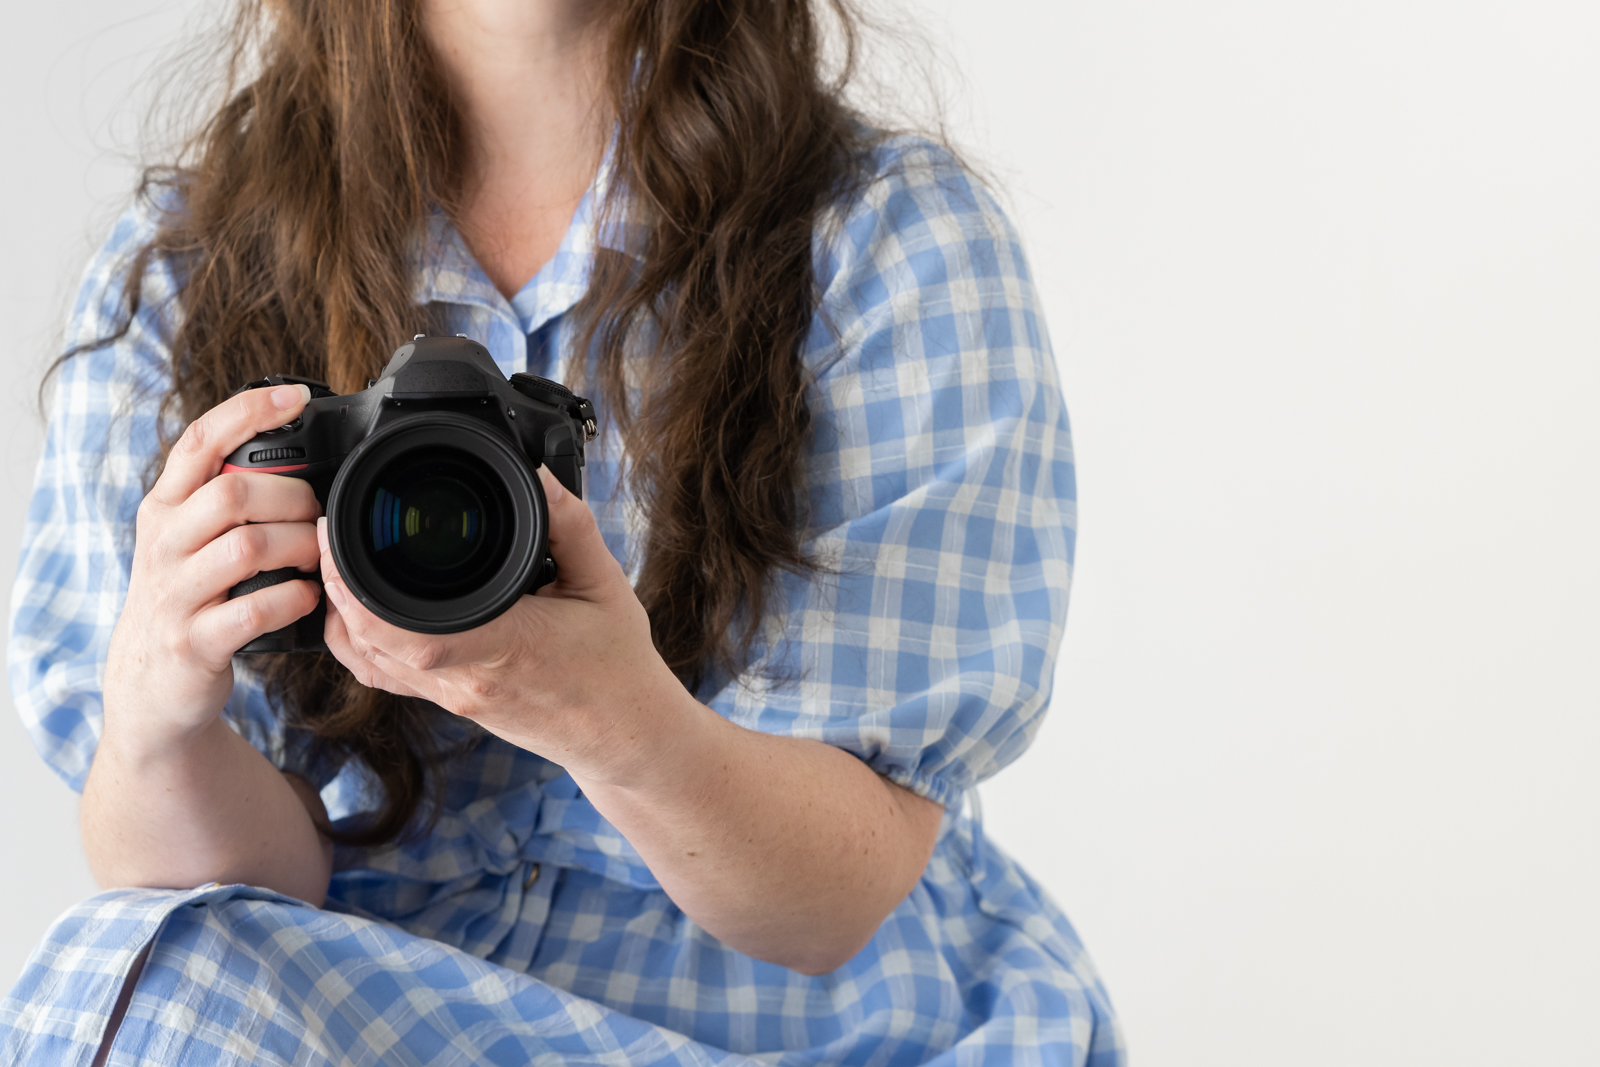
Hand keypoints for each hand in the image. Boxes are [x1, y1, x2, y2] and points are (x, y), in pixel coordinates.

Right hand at [103, 383, 322, 749]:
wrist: (149, 685)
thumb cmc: (188, 598)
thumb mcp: (189, 539)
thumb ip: (225, 497)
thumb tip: (297, 456)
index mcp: (165, 507)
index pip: (199, 440)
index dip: (249, 411)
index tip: (297, 396)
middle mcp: (164, 543)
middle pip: (232, 492)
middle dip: (292, 497)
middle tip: (317, 515)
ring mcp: (175, 594)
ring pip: (246, 547)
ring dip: (298, 547)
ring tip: (316, 557)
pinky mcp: (194, 642)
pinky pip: (252, 610)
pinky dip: (292, 599)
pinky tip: (306, 596)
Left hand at [319, 466, 694, 781]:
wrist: (624, 734)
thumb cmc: (618, 662)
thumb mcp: (606, 582)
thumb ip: (571, 523)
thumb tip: (538, 471)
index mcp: (506, 646)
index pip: (409, 632)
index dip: (356, 590)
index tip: (339, 536)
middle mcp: (468, 681)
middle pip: (371, 642)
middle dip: (336, 585)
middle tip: (330, 530)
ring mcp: (454, 699)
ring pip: (368, 662)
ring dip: (341, 615)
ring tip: (337, 563)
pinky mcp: (452, 705)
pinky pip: (385, 678)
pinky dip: (359, 643)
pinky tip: (358, 610)